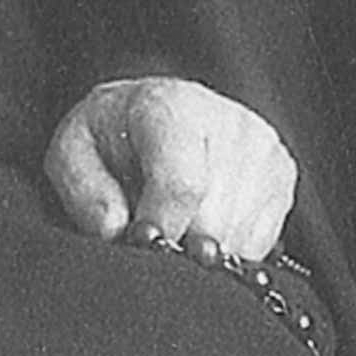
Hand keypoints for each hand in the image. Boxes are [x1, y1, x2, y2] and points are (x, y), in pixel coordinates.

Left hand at [43, 77, 296, 267]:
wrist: (154, 115)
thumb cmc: (109, 139)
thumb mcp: (72, 155)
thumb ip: (84, 192)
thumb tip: (117, 230)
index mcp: (171, 107)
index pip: (182, 185)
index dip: (160, 229)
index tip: (141, 246)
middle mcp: (228, 122)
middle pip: (213, 221)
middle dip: (176, 244)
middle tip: (151, 236)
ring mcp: (263, 149)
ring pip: (238, 238)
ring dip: (199, 248)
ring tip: (175, 222)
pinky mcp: (283, 176)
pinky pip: (257, 244)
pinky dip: (225, 248)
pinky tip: (200, 223)